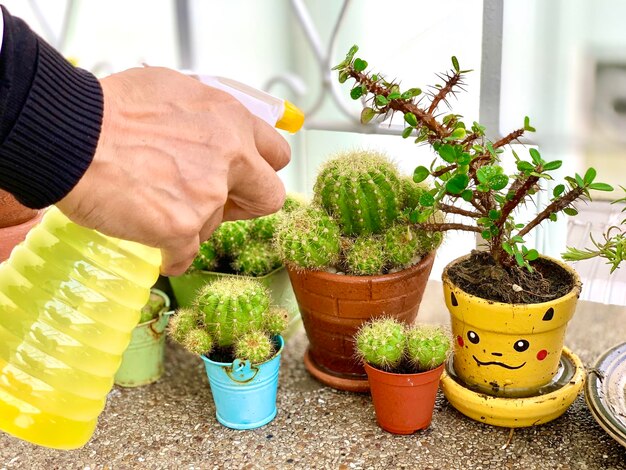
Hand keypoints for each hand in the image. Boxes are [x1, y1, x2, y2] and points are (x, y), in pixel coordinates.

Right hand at [57, 66, 289, 275]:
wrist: (72, 135)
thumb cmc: (110, 110)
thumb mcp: (175, 91)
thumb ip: (209, 117)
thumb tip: (218, 130)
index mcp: (231, 121)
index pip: (276, 154)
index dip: (260, 169)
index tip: (246, 176)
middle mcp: (230, 157)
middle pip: (269, 197)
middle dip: (248, 204)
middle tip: (221, 203)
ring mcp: (209, 195)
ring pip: (216, 225)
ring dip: (193, 221)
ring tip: (155, 203)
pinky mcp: (182, 227)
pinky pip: (186, 255)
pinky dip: (172, 254)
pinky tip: (157, 246)